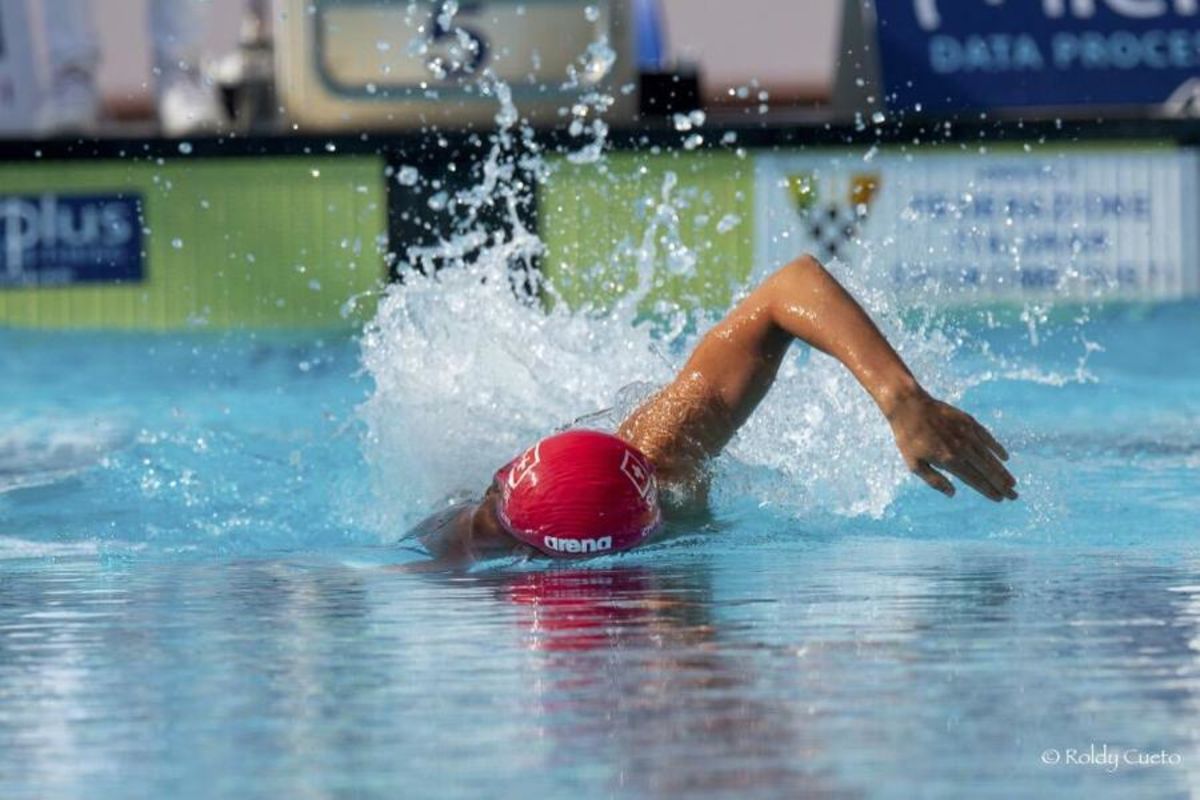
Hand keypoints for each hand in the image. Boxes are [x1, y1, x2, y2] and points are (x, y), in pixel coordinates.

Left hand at [885, 388, 1016, 501]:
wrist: (909, 405)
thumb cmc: (908, 437)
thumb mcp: (914, 464)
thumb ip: (934, 480)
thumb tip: (952, 494)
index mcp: (949, 460)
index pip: (974, 480)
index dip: (988, 490)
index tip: (1000, 499)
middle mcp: (962, 448)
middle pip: (986, 470)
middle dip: (1001, 484)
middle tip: (1014, 496)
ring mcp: (967, 433)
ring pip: (990, 456)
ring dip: (1002, 470)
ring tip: (1012, 482)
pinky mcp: (968, 421)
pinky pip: (987, 437)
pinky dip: (996, 448)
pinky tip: (1004, 457)